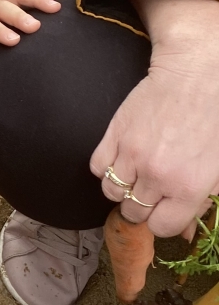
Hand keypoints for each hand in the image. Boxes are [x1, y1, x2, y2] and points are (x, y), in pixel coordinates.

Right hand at [91, 0, 218, 237]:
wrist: (196, 74)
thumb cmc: (215, 119)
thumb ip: (203, 200)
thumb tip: (183, 230)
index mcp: (188, 188)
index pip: (161, 227)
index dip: (162, 219)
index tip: (165, 208)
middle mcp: (157, 177)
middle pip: (134, 213)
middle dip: (142, 206)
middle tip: (151, 189)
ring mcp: (132, 156)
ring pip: (112, 193)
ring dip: (122, 187)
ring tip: (135, 172)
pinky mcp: (114, 136)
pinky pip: (98, 168)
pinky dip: (107, 167)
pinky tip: (122, 157)